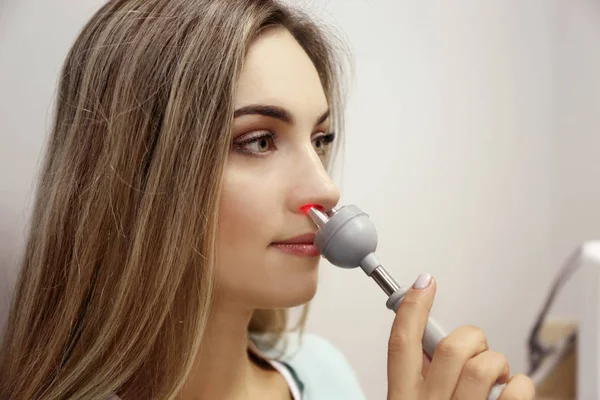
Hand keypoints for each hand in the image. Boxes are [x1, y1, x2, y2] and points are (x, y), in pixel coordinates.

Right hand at [387, 274, 534, 399]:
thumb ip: (418, 376)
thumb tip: (428, 340)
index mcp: (404, 399)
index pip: (401, 343)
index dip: (412, 307)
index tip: (425, 282)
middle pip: (450, 348)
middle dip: (471, 339)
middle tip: (476, 351)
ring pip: (483, 366)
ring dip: (495, 363)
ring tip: (495, 376)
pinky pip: (515, 390)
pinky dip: (520, 384)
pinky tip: (511, 389)